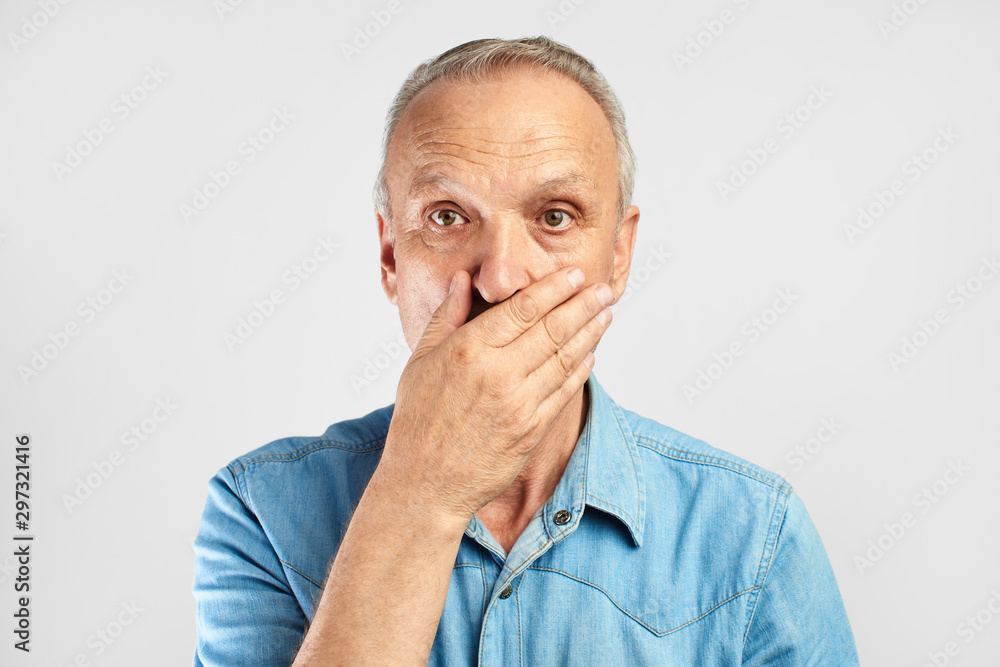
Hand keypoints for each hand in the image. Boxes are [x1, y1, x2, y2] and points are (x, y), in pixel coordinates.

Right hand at [373, 266, 613, 528]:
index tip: (575, 275)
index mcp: (469, 350)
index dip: (555, 288)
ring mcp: (518, 404)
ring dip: (590, 333)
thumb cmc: (417, 421)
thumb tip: (463, 279)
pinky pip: (564, 392)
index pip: (524, 308)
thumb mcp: (420, 361)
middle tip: (603, 289)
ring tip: (606, 315)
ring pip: (565, 358)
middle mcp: (498, 373)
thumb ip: (447, 317)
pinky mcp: (531, 430)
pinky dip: (581, 370)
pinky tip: (590, 355)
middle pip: (553, 328)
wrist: (425, 483)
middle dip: (584, 305)